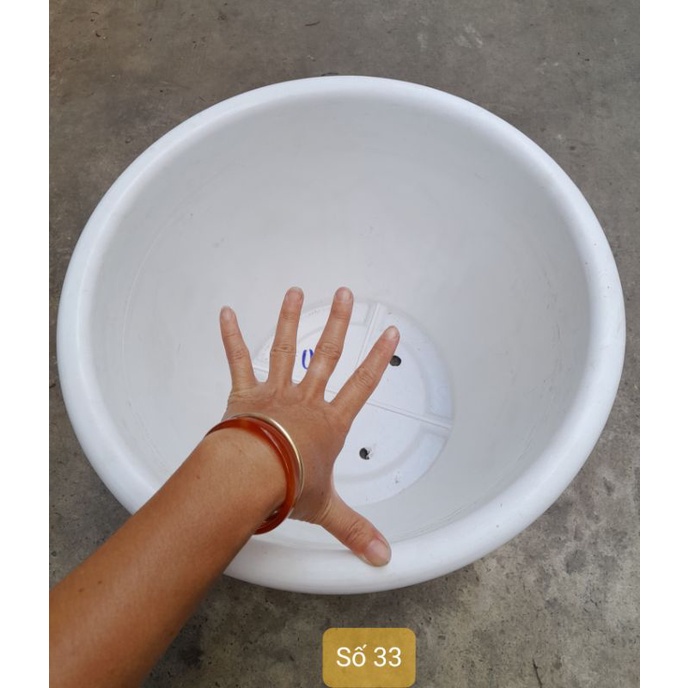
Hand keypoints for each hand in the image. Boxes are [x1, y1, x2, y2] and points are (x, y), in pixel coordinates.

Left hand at [218, 286, 399, 565]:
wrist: (251, 475)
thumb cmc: (288, 487)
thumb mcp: (327, 509)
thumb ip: (355, 530)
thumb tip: (382, 558)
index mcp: (329, 422)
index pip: (362, 384)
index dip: (378, 357)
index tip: (389, 332)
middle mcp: (305, 400)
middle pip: (326, 354)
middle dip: (338, 323)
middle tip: (345, 294)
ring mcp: (274, 392)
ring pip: (285, 347)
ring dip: (290, 319)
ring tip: (295, 292)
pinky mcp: (244, 393)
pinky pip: (238, 360)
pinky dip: (231, 337)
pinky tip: (226, 313)